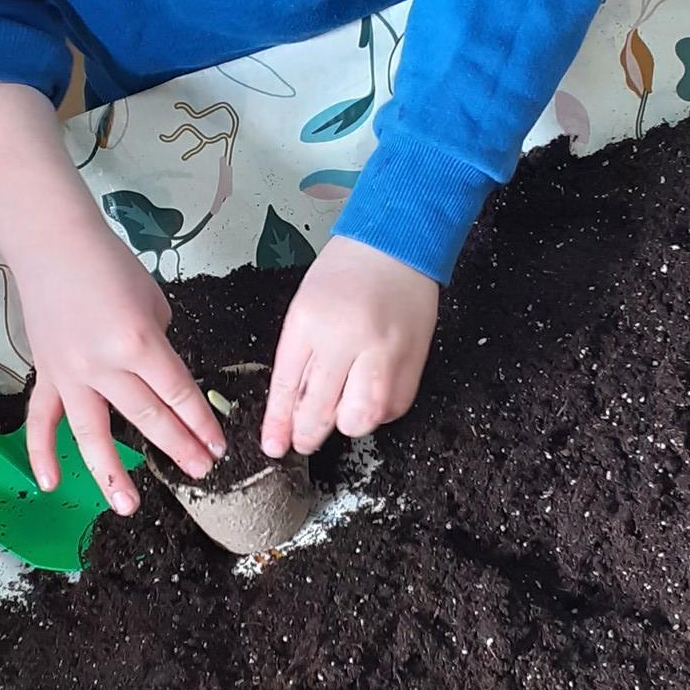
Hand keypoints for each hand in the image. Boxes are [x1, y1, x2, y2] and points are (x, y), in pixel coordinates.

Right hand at [0, 83, 223, 514]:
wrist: (54, 245)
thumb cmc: (110, 265)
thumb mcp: (153, 301)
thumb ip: (157, 345)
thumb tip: (158, 376)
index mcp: (138, 343)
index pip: (177, 394)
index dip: (200, 423)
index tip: (219, 446)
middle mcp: (104, 365)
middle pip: (147, 417)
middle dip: (179, 446)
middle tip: (202, 472)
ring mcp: (70, 374)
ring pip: (92, 433)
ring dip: (113, 472)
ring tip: (129, 506)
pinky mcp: (46, 374)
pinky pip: (44, 420)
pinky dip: (42, 453)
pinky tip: (52, 484)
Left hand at [262, 236, 438, 458]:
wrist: (398, 243)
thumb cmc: (349, 270)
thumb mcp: (306, 306)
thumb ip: (299, 356)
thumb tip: (291, 406)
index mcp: (311, 320)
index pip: (288, 386)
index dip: (280, 424)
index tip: (276, 446)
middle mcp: (348, 338)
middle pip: (322, 410)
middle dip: (309, 434)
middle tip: (304, 440)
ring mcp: (384, 352)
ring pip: (362, 417)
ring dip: (348, 424)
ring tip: (341, 412)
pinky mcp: (413, 360)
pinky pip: (394, 407)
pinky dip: (379, 410)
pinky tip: (370, 393)